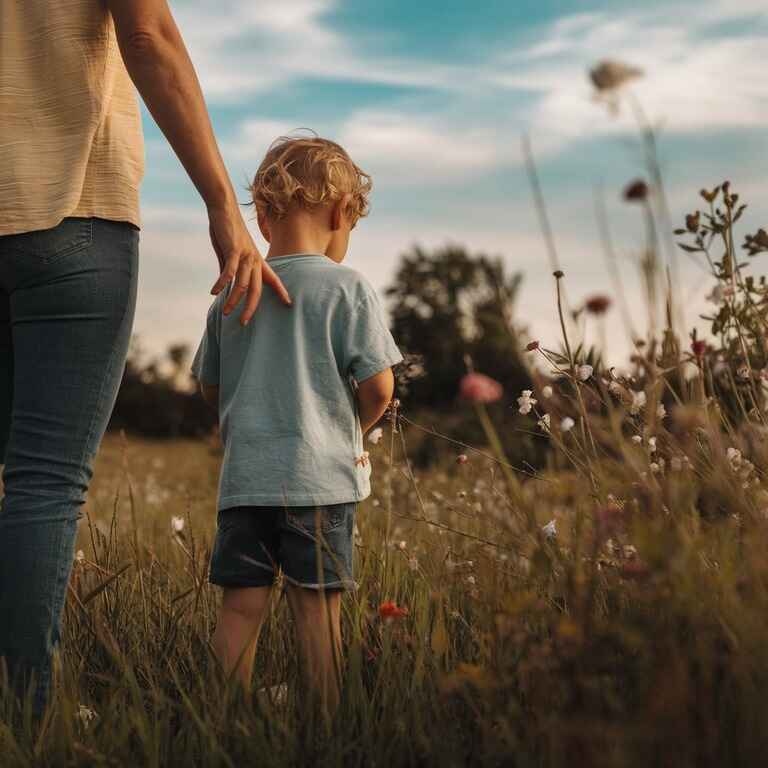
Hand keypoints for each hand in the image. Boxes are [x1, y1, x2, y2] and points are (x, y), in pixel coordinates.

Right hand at [208, 204, 290, 323]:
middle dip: (251, 308)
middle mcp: (254, 260)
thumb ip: (228, 268)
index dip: (282, 292)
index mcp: (257, 261)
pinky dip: (222, 283)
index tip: (289, 304)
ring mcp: (245, 255)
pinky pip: (229, 271)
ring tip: (226, 312)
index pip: (273, 279)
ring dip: (234, 300)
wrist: (223, 208)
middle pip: (257, 290)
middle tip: (244, 323)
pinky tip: (214, 292)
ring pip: (243, 284)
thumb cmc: (227, 231)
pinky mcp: (234, 250)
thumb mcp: (228, 253)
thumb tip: (225, 284)